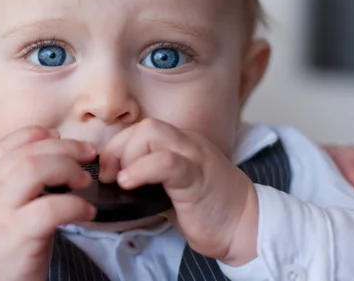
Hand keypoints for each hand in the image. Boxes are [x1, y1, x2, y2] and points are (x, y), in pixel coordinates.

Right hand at [0, 127, 96, 280]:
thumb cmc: (0, 248)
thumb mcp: (0, 208)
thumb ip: (16, 183)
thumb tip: (53, 155)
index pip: (6, 144)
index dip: (35, 134)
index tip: (58, 136)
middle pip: (27, 153)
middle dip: (64, 148)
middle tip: (88, 154)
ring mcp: (1, 213)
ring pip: (33, 170)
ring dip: (67, 169)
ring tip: (85, 181)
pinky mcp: (17, 235)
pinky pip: (50, 209)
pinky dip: (75, 206)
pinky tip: (87, 213)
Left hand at [99, 118, 257, 265]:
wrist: (246, 227)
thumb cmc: (208, 210)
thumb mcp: (172, 188)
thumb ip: (150, 177)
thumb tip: (117, 181)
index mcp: (181, 144)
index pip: (142, 130)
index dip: (118, 146)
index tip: (107, 171)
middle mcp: (187, 143)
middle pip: (144, 126)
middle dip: (118, 148)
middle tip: (109, 176)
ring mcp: (194, 156)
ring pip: (152, 133)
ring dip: (127, 155)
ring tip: (121, 181)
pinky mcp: (197, 177)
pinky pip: (166, 161)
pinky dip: (142, 168)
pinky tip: (128, 183)